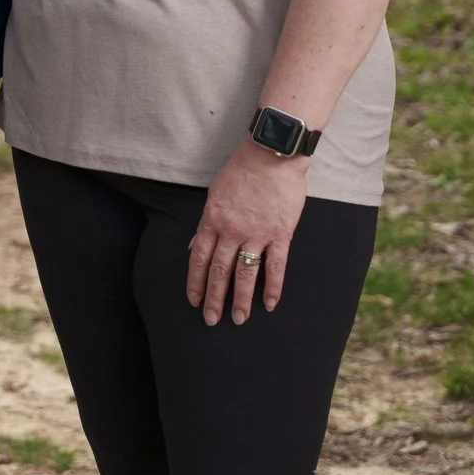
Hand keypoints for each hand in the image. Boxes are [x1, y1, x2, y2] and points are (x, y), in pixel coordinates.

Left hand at [186, 141, 308, 324]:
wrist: (271, 155)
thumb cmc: (241, 171)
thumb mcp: (214, 194)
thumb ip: (206, 222)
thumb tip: (194, 245)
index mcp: (212, 220)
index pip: (198, 258)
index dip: (195, 282)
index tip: (193, 300)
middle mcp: (232, 230)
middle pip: (219, 271)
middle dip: (214, 298)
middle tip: (211, 319)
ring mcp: (257, 234)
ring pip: (246, 273)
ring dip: (241, 299)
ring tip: (238, 319)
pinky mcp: (281, 234)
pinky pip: (276, 266)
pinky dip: (273, 287)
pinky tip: (270, 304)